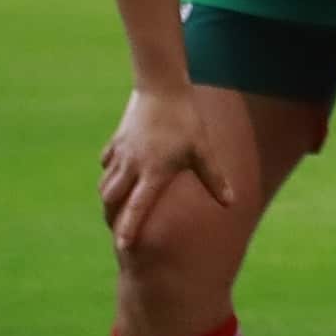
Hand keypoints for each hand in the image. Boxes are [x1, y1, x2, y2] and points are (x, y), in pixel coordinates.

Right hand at [99, 87, 228, 250]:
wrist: (162, 88)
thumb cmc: (186, 119)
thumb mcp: (203, 149)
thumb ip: (214, 178)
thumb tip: (231, 203)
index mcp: (153, 171)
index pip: (138, 206)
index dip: (130, 227)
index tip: (123, 247)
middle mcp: (131, 165)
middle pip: (111, 199)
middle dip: (111, 215)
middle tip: (117, 227)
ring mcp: (120, 153)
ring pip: (105, 184)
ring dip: (109, 197)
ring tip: (117, 207)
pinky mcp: (115, 142)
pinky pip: (106, 165)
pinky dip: (109, 174)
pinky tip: (118, 177)